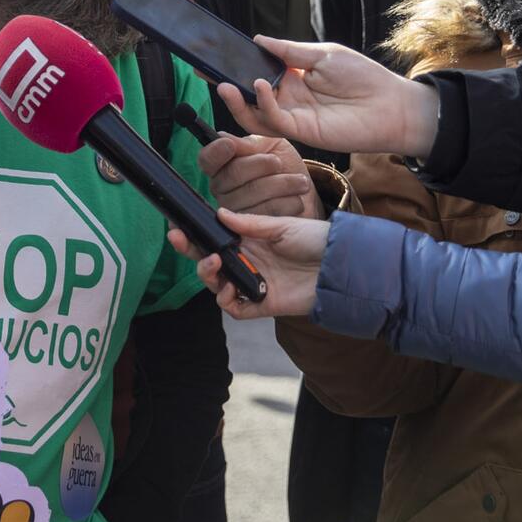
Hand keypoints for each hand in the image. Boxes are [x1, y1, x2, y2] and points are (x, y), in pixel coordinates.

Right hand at [168, 210, 329, 319]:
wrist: (342, 266)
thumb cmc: (317, 241)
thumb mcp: (282, 226)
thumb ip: (250, 224)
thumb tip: (219, 214)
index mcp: (251, 241)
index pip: (216, 238)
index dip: (196, 234)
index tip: (178, 226)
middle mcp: (249, 262)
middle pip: (210, 261)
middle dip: (191, 251)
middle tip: (180, 240)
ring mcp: (254, 283)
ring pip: (217, 284)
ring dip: (207, 274)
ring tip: (213, 262)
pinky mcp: (263, 303)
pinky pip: (235, 308)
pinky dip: (225, 300)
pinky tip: (227, 289)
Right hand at [199, 134, 322, 216]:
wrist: (304, 191)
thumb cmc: (284, 164)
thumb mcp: (270, 144)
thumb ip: (249, 143)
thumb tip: (224, 139)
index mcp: (221, 165)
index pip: (207, 159)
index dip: (216, 152)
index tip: (231, 146)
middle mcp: (221, 189)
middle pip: (232, 174)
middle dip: (261, 165)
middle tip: (279, 162)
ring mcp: (233, 212)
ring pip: (252, 194)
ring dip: (282, 184)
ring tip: (300, 182)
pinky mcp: (251, 230)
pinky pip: (266, 213)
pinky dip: (287, 203)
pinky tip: (296, 199)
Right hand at [216, 37, 438, 157]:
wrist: (392, 105)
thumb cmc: (364, 78)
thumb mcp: (323, 54)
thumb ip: (289, 50)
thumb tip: (258, 40)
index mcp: (293, 79)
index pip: (257, 74)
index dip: (237, 68)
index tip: (215, 58)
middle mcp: (289, 99)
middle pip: (250, 97)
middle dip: (227, 87)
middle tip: (208, 74)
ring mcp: (294, 117)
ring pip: (255, 115)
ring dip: (238, 101)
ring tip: (224, 85)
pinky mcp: (302, 132)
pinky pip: (275, 121)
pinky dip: (263, 105)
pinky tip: (260, 86)